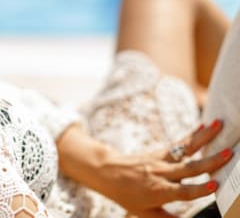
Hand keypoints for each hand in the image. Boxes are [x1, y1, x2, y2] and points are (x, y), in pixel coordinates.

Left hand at [57, 120, 232, 217]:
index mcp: (158, 191)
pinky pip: (178, 143)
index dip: (199, 189)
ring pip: (185, 149)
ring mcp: (160, 160)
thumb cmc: (126, 195)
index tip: (215, 185)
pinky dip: (192, 135)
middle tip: (229, 153)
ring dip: (204, 137)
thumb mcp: (144, 213)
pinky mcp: (159, 152)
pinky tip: (203, 127)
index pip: (182, 191)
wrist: (107, 172)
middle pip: (188, 167)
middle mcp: (161, 173)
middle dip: (210, 161)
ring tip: (219, 126)